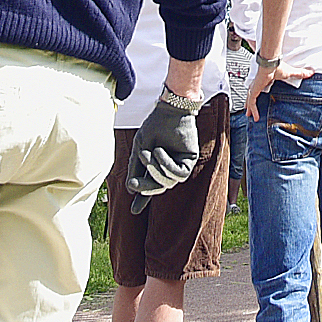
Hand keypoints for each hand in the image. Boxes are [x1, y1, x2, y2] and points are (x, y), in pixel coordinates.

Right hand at [128, 93, 204, 207]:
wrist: (168, 110)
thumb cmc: (155, 126)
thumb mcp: (140, 148)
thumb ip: (135, 168)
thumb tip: (130, 189)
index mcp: (157, 165)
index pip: (150, 186)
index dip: (143, 199)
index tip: (133, 211)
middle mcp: (169, 168)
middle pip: (158, 188)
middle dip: (145, 187)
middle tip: (133, 184)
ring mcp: (180, 165)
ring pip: (168, 183)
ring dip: (155, 171)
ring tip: (149, 153)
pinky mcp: (190, 161)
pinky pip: (179, 174)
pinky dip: (166, 165)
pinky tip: (160, 151)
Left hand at [248, 62, 303, 118]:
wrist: (271, 63)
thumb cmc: (278, 67)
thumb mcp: (290, 73)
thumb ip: (300, 73)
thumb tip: (311, 72)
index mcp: (264, 79)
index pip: (259, 87)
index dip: (257, 92)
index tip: (258, 96)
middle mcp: (257, 84)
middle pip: (251, 94)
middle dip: (249, 102)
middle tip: (248, 109)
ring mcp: (255, 88)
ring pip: (249, 100)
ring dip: (249, 108)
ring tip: (248, 115)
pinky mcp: (254, 90)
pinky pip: (252, 102)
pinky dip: (253, 110)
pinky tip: (255, 117)